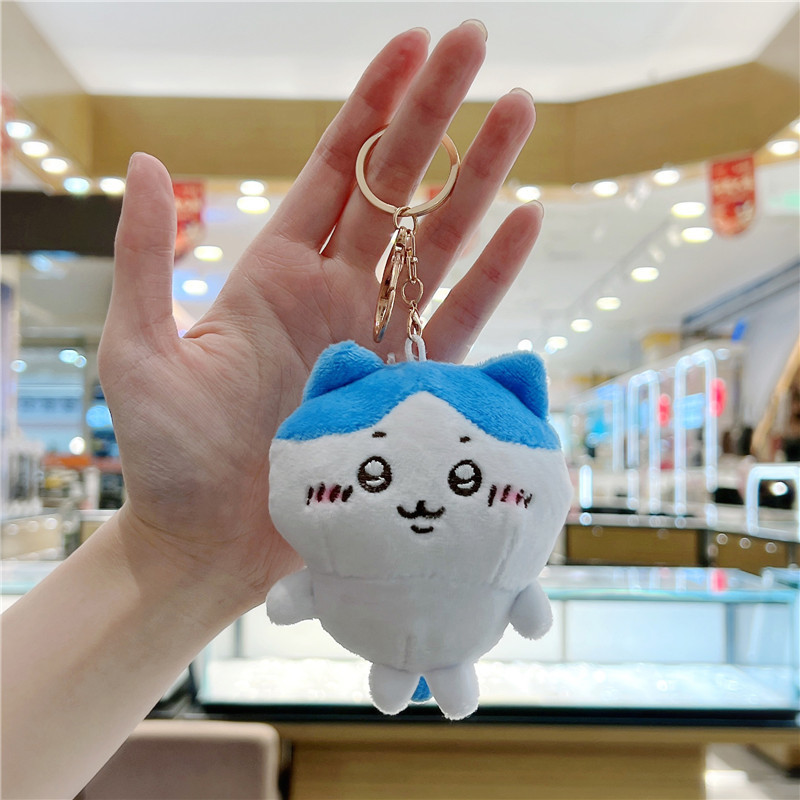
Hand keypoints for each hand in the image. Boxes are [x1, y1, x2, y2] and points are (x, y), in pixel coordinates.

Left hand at [98, 22, 542, 608]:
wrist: (211, 544)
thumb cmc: (166, 458)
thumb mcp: (139, 351)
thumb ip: (146, 259)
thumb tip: (146, 161)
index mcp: (274, 273)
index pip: (332, 169)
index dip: (373, 106)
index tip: (412, 45)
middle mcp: (334, 293)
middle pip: (395, 187)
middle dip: (436, 112)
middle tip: (478, 42)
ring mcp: (378, 337)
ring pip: (438, 242)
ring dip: (480, 177)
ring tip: (519, 111)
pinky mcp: (408, 387)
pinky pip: (461, 321)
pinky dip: (494, 273)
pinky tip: (527, 219)